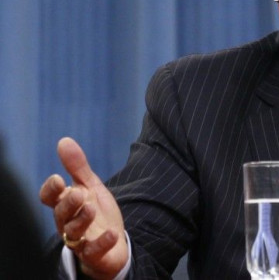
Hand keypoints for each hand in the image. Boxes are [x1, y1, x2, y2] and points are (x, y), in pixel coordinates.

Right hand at [39, 138, 127, 278]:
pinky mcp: (94, 253)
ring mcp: (81, 239)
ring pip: (73, 232)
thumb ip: (78, 167)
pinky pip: (94, 250)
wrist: (114, 242)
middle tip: (78, 193)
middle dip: (68, 203)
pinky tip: (112, 233)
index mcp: (66, 204)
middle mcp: (69, 222)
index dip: (51, 190)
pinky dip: (102, 242)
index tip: (58, 179)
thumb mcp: (90, 187)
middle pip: (61, 214)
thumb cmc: (97, 212)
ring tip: (91, 208)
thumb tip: (64, 140)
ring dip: (82, 220)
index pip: (49, 198)